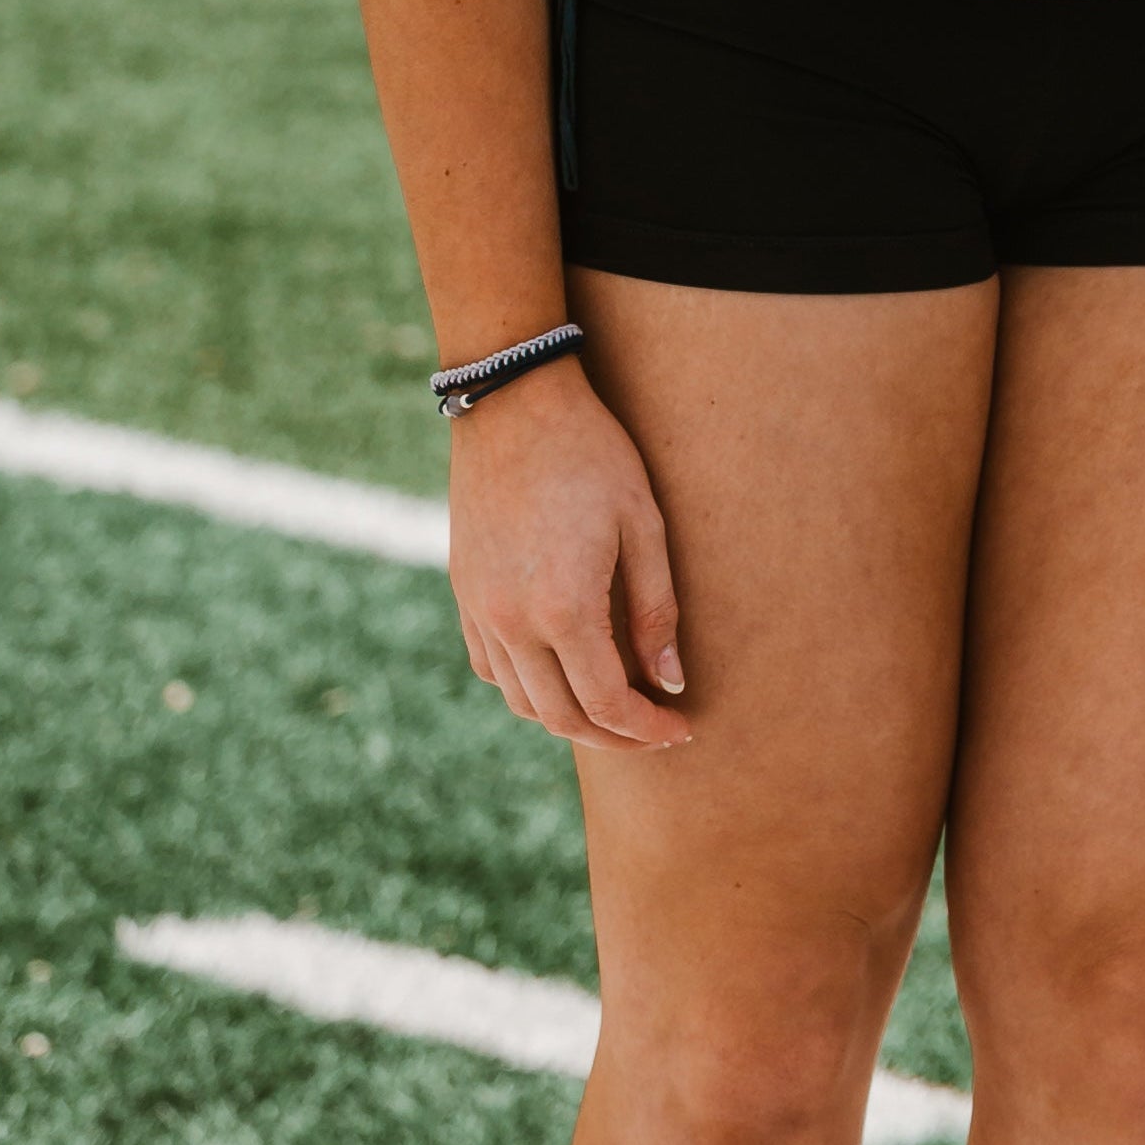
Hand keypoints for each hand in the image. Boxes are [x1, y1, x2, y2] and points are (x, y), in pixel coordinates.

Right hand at [444, 358, 688, 746]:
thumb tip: (669, 681)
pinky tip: (560, 673)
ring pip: (522, 700)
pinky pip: (492, 668)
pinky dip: (527, 688)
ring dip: (568, 718)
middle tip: (653, 731)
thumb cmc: (593, 456)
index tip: (680, 729)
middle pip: (560, 716)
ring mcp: (479, 612)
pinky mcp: (464, 595)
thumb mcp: (643, 523)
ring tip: (614, 709)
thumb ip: (655, 608)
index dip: (645, 728)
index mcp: (563, 608)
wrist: (515, 408)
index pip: (606, 702)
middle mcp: (512, 623)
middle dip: (612, 736)